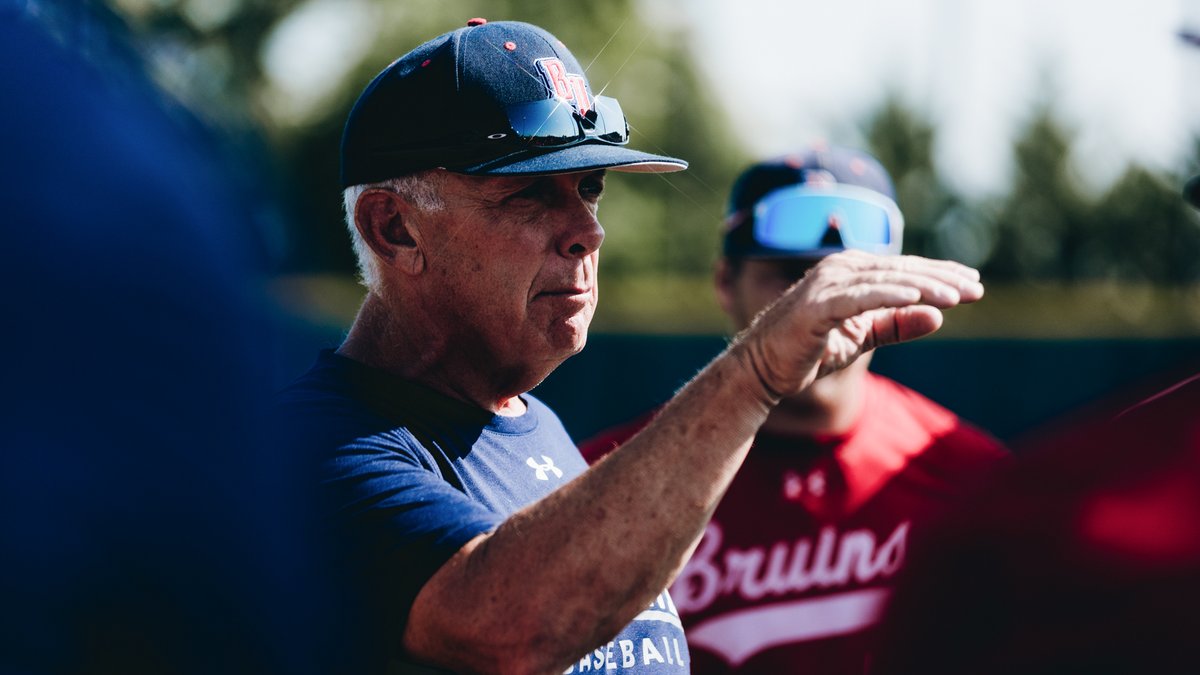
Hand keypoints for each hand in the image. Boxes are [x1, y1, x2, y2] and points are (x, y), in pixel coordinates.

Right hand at [736, 250, 983, 399]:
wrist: (761, 371)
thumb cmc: (808, 351)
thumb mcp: (862, 338)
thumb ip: (896, 325)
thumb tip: (939, 318)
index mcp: (849, 273)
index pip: (902, 270)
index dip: (939, 275)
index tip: (973, 285)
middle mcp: (838, 269)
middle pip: (900, 270)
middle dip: (941, 278)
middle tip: (978, 289)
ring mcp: (826, 284)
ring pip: (886, 280)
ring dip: (925, 286)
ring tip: (959, 295)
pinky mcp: (817, 306)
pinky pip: (863, 296)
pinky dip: (892, 295)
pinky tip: (921, 298)